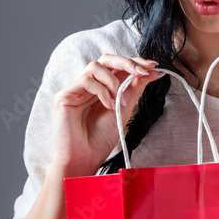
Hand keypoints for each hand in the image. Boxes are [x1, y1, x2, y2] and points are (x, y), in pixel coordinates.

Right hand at [50, 54, 164, 176]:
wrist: (85, 159)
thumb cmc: (101, 138)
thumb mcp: (124, 109)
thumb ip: (135, 89)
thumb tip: (154, 71)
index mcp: (102, 87)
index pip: (117, 65)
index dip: (134, 62)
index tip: (153, 66)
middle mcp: (89, 84)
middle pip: (106, 59)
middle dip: (126, 62)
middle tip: (142, 71)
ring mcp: (75, 88)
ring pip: (95, 66)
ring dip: (113, 81)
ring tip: (120, 101)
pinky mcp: (64, 95)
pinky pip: (86, 81)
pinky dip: (102, 91)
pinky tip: (109, 106)